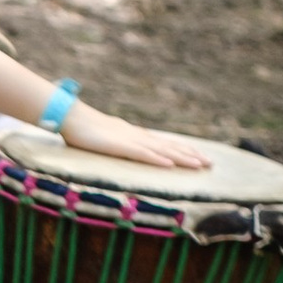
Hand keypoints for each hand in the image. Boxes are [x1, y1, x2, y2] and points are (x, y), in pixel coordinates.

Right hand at [62, 106, 216, 171]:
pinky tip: (170, 164)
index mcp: (136, 136)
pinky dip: (158, 159)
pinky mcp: (120, 146)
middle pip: (170, 146)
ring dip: (182, 157)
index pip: (165, 144)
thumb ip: (119, 144)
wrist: (72, 117)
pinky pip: (142, 154)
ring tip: (200, 165)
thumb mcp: (108, 139)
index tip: (199, 157)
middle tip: (210, 164)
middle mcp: (139, 137)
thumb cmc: (85, 129)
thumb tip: (128, 149)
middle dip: (191, 155)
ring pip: (162, 150)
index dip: (184, 150)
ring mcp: (131, 141)